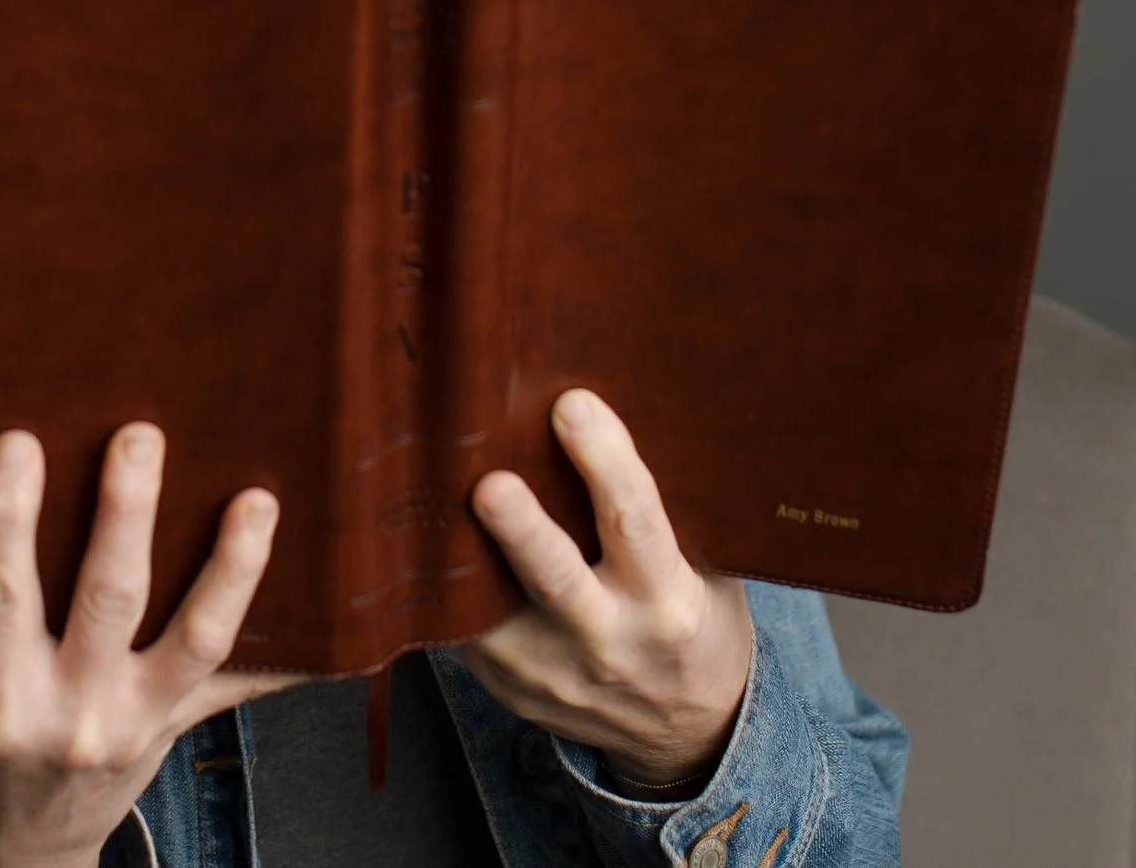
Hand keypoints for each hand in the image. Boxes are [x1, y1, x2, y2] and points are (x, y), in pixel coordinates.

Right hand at [0, 423, 290, 867]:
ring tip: (258, 499)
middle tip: (140, 436)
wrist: (15, 850)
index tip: (17, 444)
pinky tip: (335, 606)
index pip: (0, 596)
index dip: (7, 520)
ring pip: (198, 639)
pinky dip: (292, 650)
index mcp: (0, 698)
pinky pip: (245, 687)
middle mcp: (75, 714)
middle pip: (109, 601)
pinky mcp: (182, 728)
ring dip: (231, 567)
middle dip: (128, 515)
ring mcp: (138, 724)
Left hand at [461, 389, 752, 790]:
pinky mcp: (511, 690)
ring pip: (493, 611)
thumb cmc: (693, 623)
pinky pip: (471, 633)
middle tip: (489, 483)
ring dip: (462, 557)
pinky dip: (450, 589)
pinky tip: (431, 543)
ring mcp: (554, 673)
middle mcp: (610, 640)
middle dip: (520, 529)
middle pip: (554, 579)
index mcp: (667, 601)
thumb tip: (590, 419)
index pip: (633, 521)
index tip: (573, 405)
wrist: (688, 731)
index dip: (604, 461)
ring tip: (430, 502)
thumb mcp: (705, 574)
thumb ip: (657, 517)